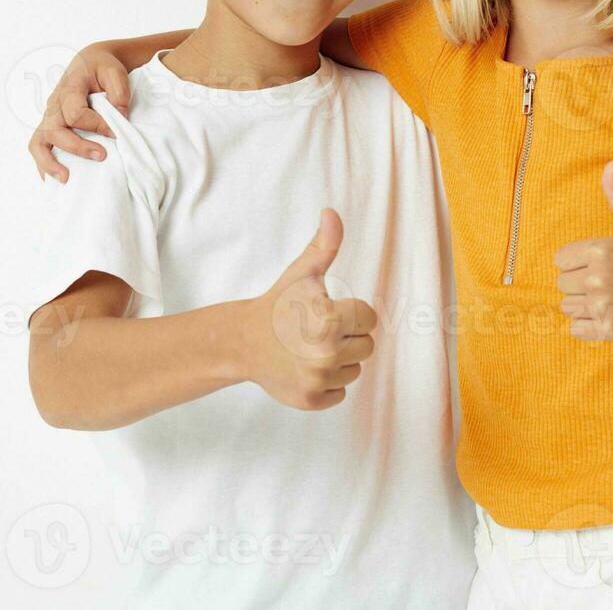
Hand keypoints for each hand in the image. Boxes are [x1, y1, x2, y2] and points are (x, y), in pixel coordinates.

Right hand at [29, 44, 134, 182]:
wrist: (90, 63)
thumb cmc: (102, 68)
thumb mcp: (114, 72)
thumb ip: (118, 92)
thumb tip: (119, 117)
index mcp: (69, 88)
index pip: (75, 112)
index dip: (96, 125)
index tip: (115, 133)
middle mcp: (54, 104)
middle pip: (55, 130)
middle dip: (77, 147)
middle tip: (102, 156)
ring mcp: (49, 116)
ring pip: (38, 141)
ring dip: (49, 162)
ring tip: (66, 179)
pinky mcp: (50, 126)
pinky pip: (39, 146)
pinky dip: (44, 164)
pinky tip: (55, 179)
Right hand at [239, 209, 377, 409]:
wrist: (243, 342)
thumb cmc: (279, 304)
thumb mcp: (302, 273)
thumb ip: (324, 245)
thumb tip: (332, 212)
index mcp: (329, 319)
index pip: (369, 318)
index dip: (351, 311)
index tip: (328, 310)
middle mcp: (325, 353)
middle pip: (367, 346)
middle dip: (347, 336)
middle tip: (316, 330)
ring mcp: (317, 380)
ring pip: (355, 369)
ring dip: (339, 360)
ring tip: (309, 348)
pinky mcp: (312, 400)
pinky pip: (341, 392)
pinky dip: (327, 382)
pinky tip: (304, 368)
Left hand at [555, 162, 612, 341]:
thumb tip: (610, 164)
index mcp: (600, 251)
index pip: (560, 260)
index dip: (576, 262)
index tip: (597, 264)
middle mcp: (599, 279)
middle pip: (562, 284)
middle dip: (579, 283)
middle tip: (607, 281)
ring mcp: (603, 306)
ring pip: (567, 306)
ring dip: (582, 304)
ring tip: (608, 297)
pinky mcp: (608, 329)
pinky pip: (575, 329)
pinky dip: (586, 325)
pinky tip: (606, 314)